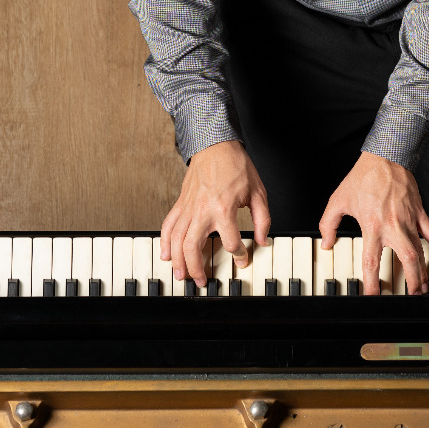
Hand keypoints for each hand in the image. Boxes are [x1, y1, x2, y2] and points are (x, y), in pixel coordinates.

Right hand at [158, 141, 270, 286]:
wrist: (216, 145)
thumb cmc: (236, 166)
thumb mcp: (258, 192)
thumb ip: (263, 219)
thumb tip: (262, 240)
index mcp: (224, 209)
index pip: (230, 243)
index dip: (239, 256)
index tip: (242, 260)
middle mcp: (203, 211)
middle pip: (194, 248)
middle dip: (197, 269)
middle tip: (202, 281)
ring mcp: (189, 208)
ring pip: (177, 241)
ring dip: (178, 261)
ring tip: (182, 275)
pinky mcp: (181, 203)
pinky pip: (169, 225)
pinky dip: (165, 241)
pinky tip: (166, 253)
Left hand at [319, 152, 428, 294]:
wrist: (385, 157)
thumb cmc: (363, 177)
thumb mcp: (338, 200)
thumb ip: (328, 224)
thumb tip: (326, 243)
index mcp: (372, 226)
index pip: (372, 262)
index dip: (372, 283)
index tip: (373, 296)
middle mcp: (393, 226)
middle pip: (406, 261)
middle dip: (410, 282)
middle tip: (410, 296)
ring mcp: (409, 220)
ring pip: (420, 252)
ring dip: (423, 271)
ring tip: (423, 287)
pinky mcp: (419, 212)